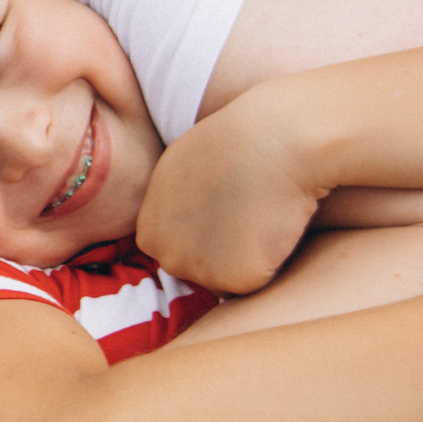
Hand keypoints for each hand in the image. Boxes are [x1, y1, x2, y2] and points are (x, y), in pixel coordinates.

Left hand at [138, 100, 325, 293]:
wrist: (274, 139)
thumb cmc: (233, 144)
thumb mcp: (177, 172)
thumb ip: (171, 208)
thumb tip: (184, 223)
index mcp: (148, 230)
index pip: (175, 251)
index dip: (205, 233)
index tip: (224, 207)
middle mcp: (166, 255)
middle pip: (198, 271)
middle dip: (222, 253)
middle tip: (246, 212)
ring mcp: (200, 271)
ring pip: (228, 279)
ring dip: (246, 258)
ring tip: (259, 215)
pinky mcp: (237, 280)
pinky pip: (258, 282)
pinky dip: (271, 262)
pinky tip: (274, 227)